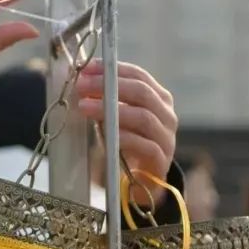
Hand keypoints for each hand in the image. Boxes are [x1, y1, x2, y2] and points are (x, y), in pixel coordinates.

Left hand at [76, 60, 177, 206]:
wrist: (143, 181)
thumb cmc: (127, 144)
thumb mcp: (115, 119)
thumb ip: (105, 102)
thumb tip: (81, 82)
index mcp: (158, 98)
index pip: (139, 76)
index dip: (112, 69)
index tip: (86, 68)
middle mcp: (167, 115)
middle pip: (142, 92)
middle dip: (109, 86)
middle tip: (82, 85)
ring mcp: (166, 138)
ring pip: (143, 117)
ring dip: (111, 110)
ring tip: (84, 107)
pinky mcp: (161, 160)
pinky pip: (145, 146)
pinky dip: (124, 138)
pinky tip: (105, 134)